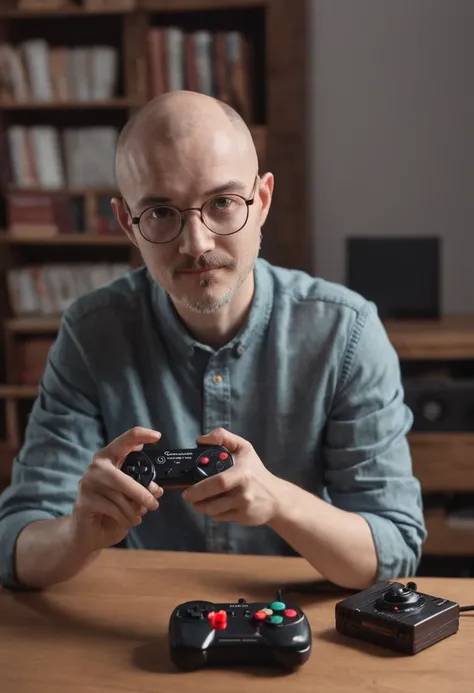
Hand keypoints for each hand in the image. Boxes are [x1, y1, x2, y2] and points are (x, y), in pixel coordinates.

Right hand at [70, 427, 162, 551]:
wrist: (88, 532)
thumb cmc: (111, 508)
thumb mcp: (131, 495)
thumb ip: (142, 487)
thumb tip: (156, 488)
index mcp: (109, 457)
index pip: (125, 441)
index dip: (141, 435)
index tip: (157, 436)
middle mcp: (96, 466)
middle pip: (122, 477)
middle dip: (140, 493)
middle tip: (153, 504)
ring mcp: (88, 483)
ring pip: (119, 496)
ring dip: (133, 510)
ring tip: (138, 516)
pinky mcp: (84, 501)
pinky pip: (112, 509)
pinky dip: (125, 518)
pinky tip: (128, 521)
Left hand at [182, 428, 281, 525]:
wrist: (276, 498)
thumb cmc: (256, 471)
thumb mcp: (244, 448)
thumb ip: (223, 437)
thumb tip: (201, 440)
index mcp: (243, 474)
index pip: (219, 482)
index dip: (200, 486)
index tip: (187, 486)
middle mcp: (244, 492)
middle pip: (212, 501)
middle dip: (196, 499)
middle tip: (187, 496)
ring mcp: (243, 507)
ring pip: (213, 511)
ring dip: (201, 507)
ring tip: (197, 501)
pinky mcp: (242, 518)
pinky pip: (220, 517)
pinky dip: (213, 513)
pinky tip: (215, 505)